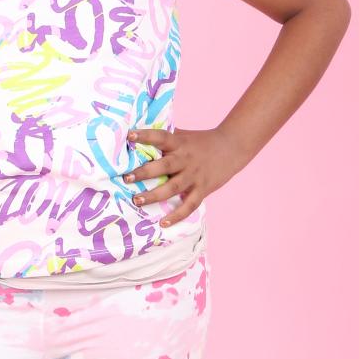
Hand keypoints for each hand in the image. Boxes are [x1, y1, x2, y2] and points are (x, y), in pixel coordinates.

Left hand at [124, 126, 244, 228]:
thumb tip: (137, 136)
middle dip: (145, 172)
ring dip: (154, 195)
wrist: (232, 147)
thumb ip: (166, 137)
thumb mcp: (184, 135)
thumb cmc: (201, 141)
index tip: (130, 136)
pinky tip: (163, 223)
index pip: (161, 137)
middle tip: (127, 178)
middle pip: (165, 166)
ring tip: (137, 200)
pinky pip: (189, 205)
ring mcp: (195, 175)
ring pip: (173, 187)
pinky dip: (177, 215)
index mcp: (179, 143)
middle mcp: (186, 159)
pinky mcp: (203, 189)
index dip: (146, 136)